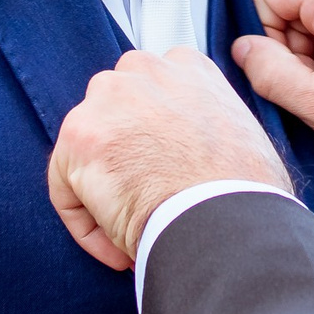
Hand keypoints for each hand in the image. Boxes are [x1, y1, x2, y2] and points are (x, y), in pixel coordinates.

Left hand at [47, 46, 291, 268]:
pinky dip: (86, 223)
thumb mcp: (242, 135)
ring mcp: (110, 98)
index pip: (151, 93)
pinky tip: (118, 247)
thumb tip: (191, 159)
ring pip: (87, 148)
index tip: (160, 177)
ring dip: (103, 190)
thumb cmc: (246, 193)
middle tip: (143, 202)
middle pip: (113, 113)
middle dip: (121, 159)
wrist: (228, 221)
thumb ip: (207, 126)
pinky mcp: (82, 136)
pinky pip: (66, 188)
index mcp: (188, 67)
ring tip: (134, 228)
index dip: (150, 142)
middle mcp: (145, 69)